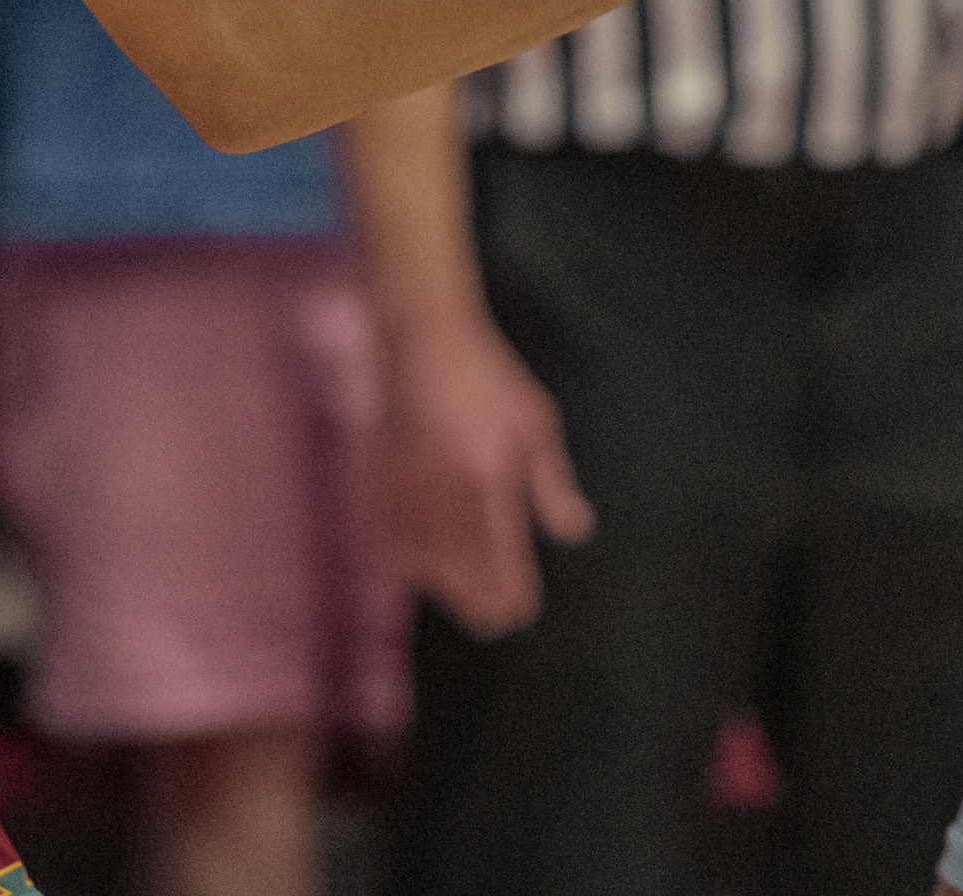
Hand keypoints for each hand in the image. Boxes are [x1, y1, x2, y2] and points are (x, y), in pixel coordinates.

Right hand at [380, 309, 593, 635]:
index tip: (523, 612)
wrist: (423, 338)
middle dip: (479, 600)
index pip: (501, 551)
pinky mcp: (388, 479)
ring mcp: (411, 487)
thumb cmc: (487, 375)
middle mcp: (445, 490)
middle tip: (496, 624)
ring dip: (447, 589)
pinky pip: (397, 536)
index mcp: (487, 474)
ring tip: (466, 607)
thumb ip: (552, 481)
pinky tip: (424, 573)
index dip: (511, 588)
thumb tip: (574, 530)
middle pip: (461, 566)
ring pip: (425, 557)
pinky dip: (412, 563)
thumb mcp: (535, 419)